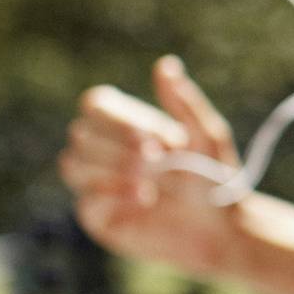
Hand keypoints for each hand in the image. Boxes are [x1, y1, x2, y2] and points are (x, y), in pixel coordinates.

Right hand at [58, 55, 241, 275]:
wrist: (222, 229)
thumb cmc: (216, 179)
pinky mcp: (98, 217)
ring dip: (112, 168)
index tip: (155, 137)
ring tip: (151, 182)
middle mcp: (107, 151)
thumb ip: (184, 102)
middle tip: (158, 160)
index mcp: (129, 126)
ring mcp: (97, 184)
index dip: (117, 118)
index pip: (95, 104)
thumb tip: (166, 63)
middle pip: (80, 133)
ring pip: (71, 164)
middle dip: (118, 145)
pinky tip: (146, 199)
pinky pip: (86, 200)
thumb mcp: (207, 136)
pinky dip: (114, 195)